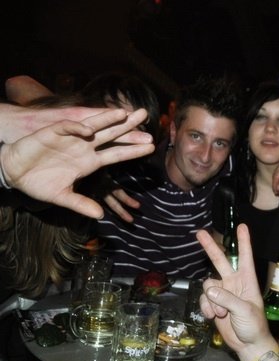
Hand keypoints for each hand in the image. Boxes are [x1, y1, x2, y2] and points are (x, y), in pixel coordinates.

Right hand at [1, 108, 153, 218]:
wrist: (14, 173)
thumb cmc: (39, 183)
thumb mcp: (63, 196)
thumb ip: (81, 204)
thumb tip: (100, 216)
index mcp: (90, 162)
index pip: (117, 155)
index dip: (133, 150)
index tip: (152, 147)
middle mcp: (84, 148)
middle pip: (111, 135)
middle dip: (127, 126)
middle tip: (145, 114)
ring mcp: (70, 139)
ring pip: (93, 126)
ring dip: (107, 119)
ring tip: (123, 113)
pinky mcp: (52, 133)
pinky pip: (67, 128)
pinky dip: (77, 128)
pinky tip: (87, 130)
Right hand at [196, 225, 268, 352]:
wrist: (248, 344)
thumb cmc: (254, 326)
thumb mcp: (244, 310)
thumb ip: (227, 299)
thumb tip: (209, 290)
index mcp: (247, 281)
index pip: (245, 257)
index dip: (243, 242)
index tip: (242, 226)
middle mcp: (234, 283)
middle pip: (221, 261)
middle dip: (210, 247)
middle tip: (199, 232)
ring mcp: (223, 293)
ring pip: (208, 286)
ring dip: (211, 300)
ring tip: (221, 313)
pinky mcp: (214, 304)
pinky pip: (204, 300)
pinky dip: (206, 308)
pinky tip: (213, 317)